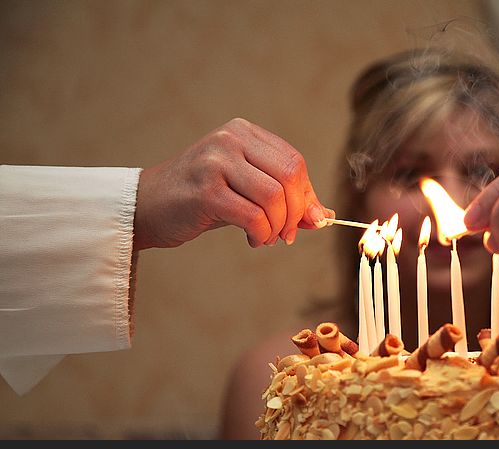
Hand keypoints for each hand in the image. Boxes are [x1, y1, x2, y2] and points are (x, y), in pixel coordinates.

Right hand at [133, 118, 332, 249]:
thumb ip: (285, 199)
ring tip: (266, 238)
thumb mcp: (247, 192)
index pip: (294, 162)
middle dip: (296, 213)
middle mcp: (230, 139)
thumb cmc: (201, 199)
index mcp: (244, 132)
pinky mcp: (205, 190)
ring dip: (278, 227)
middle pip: (290, 176)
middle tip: (287, 235)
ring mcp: (216, 162)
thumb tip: (324, 217)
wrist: (147, 207)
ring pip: (274, 197)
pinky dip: (261, 234)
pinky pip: (253, 216)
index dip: (305, 195)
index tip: (304, 220)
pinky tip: (252, 239)